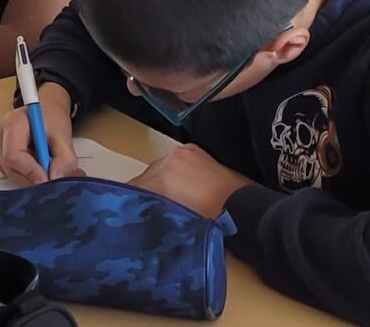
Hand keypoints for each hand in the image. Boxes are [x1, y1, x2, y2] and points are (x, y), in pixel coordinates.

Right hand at [0, 83, 79, 185]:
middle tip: (53, 178)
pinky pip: (9, 172)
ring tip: (46, 166)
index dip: (30, 171)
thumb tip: (56, 177)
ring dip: (29, 177)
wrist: (45, 111)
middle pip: (10, 167)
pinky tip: (36, 165)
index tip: (47, 179)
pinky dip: (25, 175)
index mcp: (12, 122)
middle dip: (32, 177)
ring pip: (9, 173)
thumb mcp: (63, 135)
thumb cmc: (51, 118)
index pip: (13, 155)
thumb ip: (64, 158)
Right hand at [130, 145, 254, 219]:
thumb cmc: (208, 219)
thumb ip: (154, 212)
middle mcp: (169, 160)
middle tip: (149, 207)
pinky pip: (172, 160)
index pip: (135, 189)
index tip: (131, 212)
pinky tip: (177, 183)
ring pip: (157, 167)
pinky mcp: (191, 149)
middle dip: (146, 191)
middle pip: (144, 176)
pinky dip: (171, 170)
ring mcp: (181, 152)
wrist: (237, 206)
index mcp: (163, 180)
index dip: (133, 202)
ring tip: (166, 196)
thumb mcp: (175, 220)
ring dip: (158, 180)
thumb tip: (138, 214)